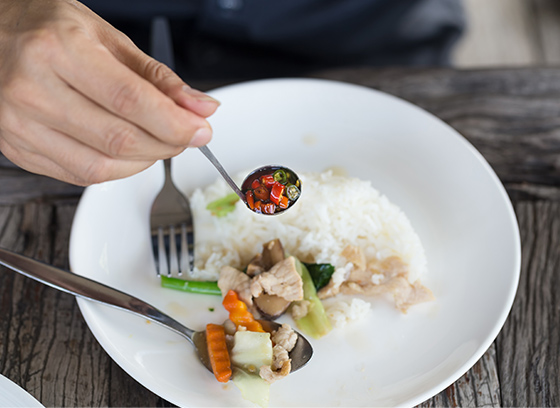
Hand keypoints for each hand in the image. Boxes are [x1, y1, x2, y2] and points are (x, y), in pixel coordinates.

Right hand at [0, 0, 218, 184]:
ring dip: (144, 162)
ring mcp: (19, 124)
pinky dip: (116, 170)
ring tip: (158, 142)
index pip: (130, 100)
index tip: (200, 130)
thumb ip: (156, 77)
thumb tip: (200, 107)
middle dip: (167, 144)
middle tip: (185, 136)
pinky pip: (80, 175)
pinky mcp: (18, 148)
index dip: (174, 123)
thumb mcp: (106, 37)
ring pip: (101, 167)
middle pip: (119, 139)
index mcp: (57, 49)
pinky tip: (127, 152)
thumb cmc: (48, 29)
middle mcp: (32, 89)